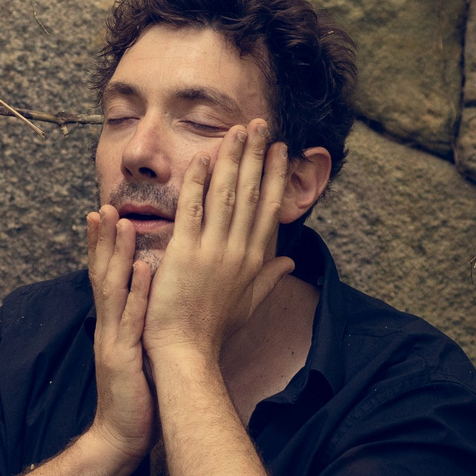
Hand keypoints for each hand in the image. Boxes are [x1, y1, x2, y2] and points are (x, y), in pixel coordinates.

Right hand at [84, 205, 155, 462]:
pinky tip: (142, 268)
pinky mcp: (124, 357)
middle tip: (102, 206)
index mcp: (114, 326)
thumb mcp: (138, 356)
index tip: (105, 214)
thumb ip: (140, 328)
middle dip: (102, 241)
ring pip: (112, 289)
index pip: (106, 279)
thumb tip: (152, 303)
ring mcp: (113, 341)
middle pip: (102, 275)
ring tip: (119, 223)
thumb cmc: (136, 399)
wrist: (122, 438)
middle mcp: (108, 328)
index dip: (103, 247)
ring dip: (115, 254)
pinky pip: (131, 319)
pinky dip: (136, 292)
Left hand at [142, 120, 294, 370]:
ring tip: (238, 130)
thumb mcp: (250, 304)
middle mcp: (238, 250)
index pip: (269, 209)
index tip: (281, 151)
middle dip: (257, 156)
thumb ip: (269, 278)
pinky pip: (193, 209)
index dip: (275, 177)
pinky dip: (199, 182)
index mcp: (254, 260)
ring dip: (232, 159)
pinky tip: (203, 158)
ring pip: (226, 195)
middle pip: (251, 194)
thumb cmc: (214, 330)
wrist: (187, 351)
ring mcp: (213, 250)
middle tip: (261, 125)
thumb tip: (290, 262)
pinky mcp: (185, 252)